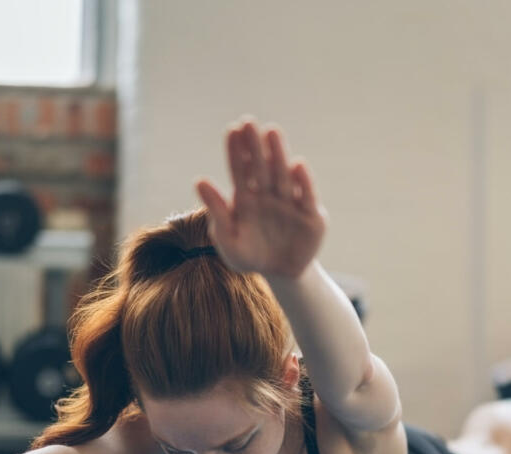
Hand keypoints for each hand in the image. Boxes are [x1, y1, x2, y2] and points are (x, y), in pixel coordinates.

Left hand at [196, 119, 325, 279]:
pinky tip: (297, 165)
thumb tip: (199, 180)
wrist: (280, 275)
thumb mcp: (228, 239)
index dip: (236, 150)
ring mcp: (290, 202)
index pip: (240, 169)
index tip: (232, 129)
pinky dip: (302, 182)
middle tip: (249, 122)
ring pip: (283, 175)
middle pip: (261, 166)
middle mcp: (268, 194)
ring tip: (272, 132)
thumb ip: (216, 211)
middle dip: (255, 145)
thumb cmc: (249, 256)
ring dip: (278, 154)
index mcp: (246, 198)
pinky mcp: (311, 215)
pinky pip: (306, 196)